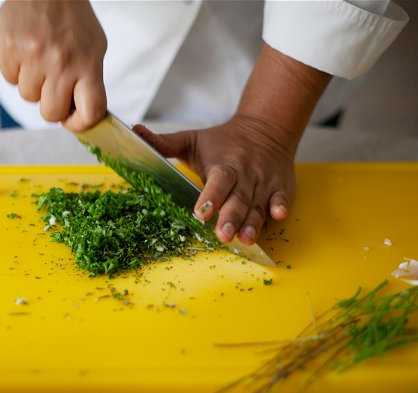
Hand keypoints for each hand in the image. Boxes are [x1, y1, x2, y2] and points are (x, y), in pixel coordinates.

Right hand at [0, 0, 106, 130]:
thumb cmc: (72, 19)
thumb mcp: (94, 48)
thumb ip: (89, 81)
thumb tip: (80, 114)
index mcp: (88, 64)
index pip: (91, 112)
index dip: (80, 124)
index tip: (73, 120)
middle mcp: (61, 63)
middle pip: (51, 114)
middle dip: (50, 106)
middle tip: (51, 87)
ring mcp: (33, 56)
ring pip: (28, 97)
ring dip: (32, 84)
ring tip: (38, 59)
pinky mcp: (9, 48)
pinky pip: (9, 79)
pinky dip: (15, 69)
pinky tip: (24, 51)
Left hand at [134, 116, 294, 245]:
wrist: (266, 128)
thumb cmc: (223, 140)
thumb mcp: (192, 139)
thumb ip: (164, 143)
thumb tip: (135, 132)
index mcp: (224, 164)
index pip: (218, 180)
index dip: (210, 196)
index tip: (200, 212)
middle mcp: (245, 174)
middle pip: (238, 198)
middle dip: (231, 217)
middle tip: (223, 235)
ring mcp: (263, 182)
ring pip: (258, 205)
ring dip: (253, 222)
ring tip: (246, 239)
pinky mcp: (280, 188)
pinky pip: (282, 198)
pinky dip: (281, 208)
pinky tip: (278, 217)